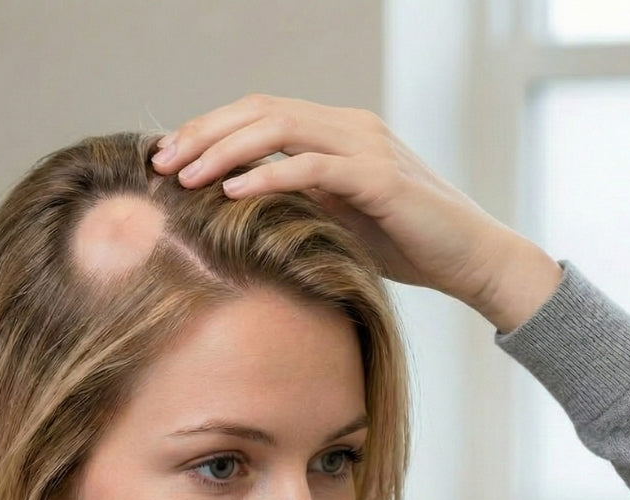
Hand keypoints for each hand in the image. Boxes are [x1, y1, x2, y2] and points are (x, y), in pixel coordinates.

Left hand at [151, 95, 561, 331]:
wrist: (468, 258)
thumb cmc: (403, 244)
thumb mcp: (337, 218)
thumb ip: (298, 202)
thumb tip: (238, 209)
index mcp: (336, 132)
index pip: (261, 114)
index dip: (210, 129)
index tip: (167, 157)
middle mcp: (349, 127)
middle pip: (261, 110)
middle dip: (204, 133)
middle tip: (161, 162)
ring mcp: (366, 147)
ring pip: (281, 127)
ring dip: (225, 150)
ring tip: (185, 175)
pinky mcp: (380, 178)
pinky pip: (313, 166)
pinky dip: (268, 175)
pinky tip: (233, 192)